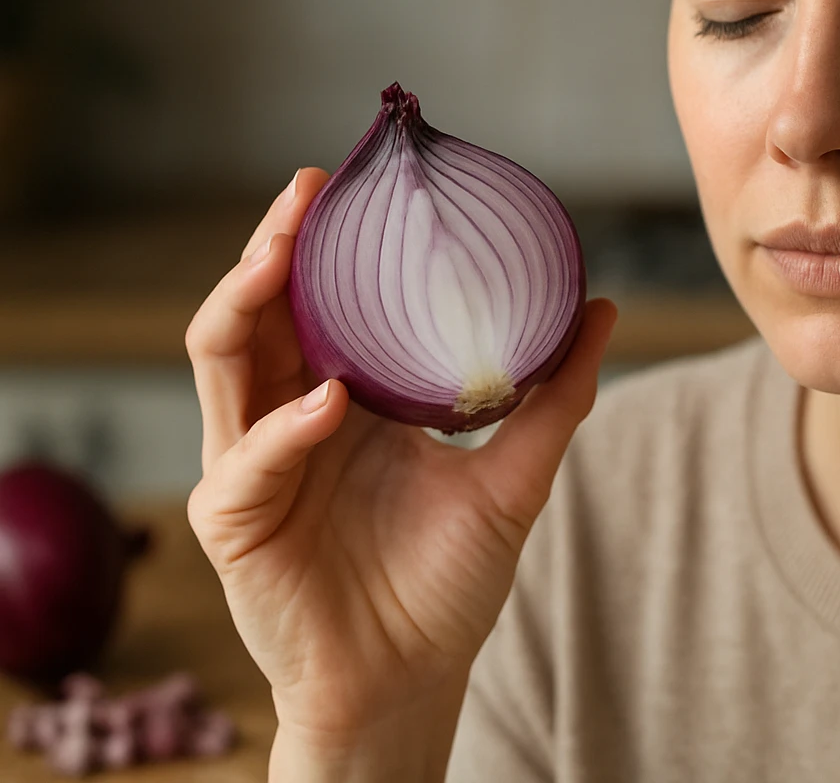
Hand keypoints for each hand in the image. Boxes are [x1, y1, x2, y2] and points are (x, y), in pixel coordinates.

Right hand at [185, 168, 616, 750]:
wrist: (411, 678)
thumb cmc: (446, 582)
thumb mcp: (514, 476)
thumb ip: (556, 396)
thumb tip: (602, 306)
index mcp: (343, 396)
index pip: (317, 300)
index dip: (327, 241)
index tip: (356, 179)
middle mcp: (287, 416)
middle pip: (258, 311)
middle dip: (274, 245)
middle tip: (310, 190)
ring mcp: (252, 464)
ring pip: (220, 360)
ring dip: (246, 300)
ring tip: (284, 252)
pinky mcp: (233, 521)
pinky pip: (244, 461)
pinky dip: (284, 428)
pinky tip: (331, 402)